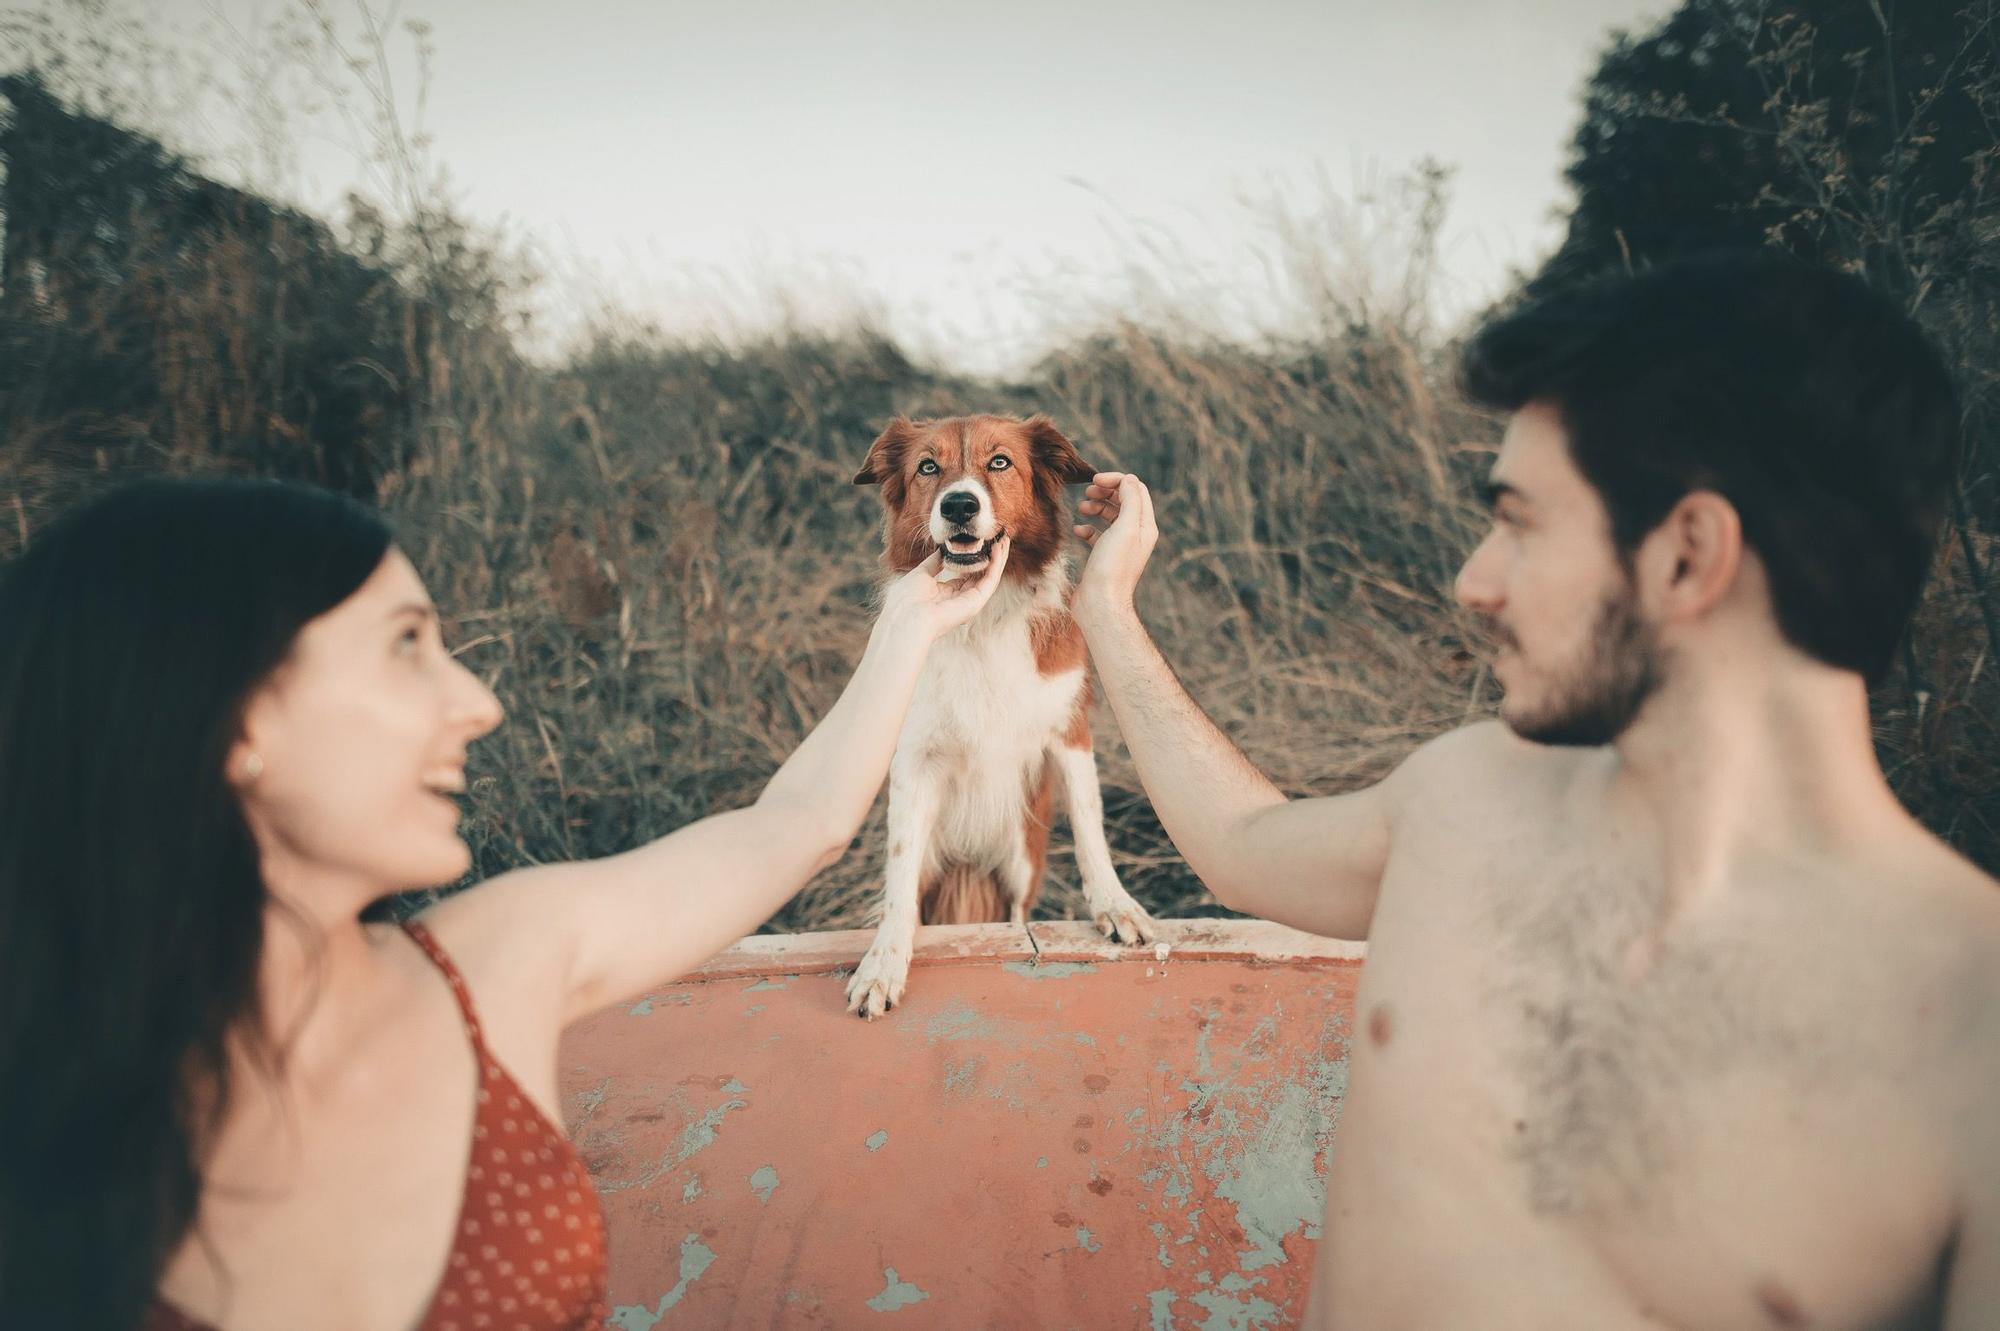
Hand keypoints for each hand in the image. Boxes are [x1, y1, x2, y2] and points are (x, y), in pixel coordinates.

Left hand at [880, 536, 1011, 640]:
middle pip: (980, 576)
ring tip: (1003, 540)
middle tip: (997, 538)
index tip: (979, 543)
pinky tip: (998, 549)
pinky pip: (990, 581)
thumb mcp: (921, 574)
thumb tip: (942, 550)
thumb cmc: (907, 599)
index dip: (973, 559)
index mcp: (945, 594)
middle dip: (990, 557)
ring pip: (989, 577)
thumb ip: (935, 562)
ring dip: (998, 559)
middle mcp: (959, 600)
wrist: (906, 616)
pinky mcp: (975, 602)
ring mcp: (969, 602)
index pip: (965, 576)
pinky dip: (996, 564)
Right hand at [1073, 472, 1156, 614]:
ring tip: (1082, 508)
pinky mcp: (1104, 556)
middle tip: (1088, 492)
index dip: (1117, 480)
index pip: (1135, 490)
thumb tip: (1128, 479)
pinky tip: (1078, 530)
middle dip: (1105, 492)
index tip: (1096, 480)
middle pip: (1123, 500)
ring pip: (1109, 515)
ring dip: (1095, 507)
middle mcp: (1136, 534)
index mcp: (1145, 526)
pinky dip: (1087, 527)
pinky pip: (1097, 534)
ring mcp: (1120, 546)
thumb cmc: (1112, 566)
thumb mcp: (1126, 527)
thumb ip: (1130, 499)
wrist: (1099, 602)